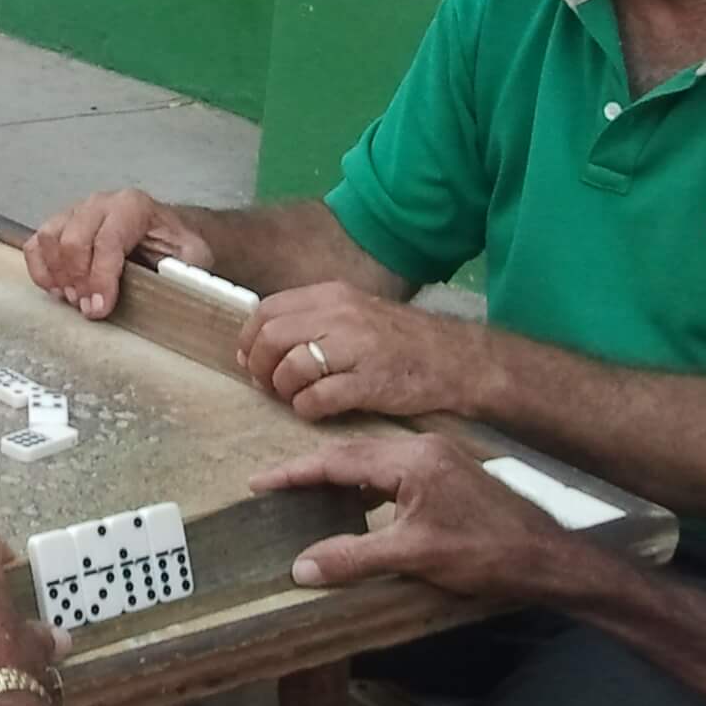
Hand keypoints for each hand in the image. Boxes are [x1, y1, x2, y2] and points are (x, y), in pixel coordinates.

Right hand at [23, 189, 206, 320]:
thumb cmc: (177, 245)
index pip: (107, 241)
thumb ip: (184, 269)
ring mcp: (77, 212)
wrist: (171, 232)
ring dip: (58, 276)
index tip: (99, 308)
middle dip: (78, 282)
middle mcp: (101, 204)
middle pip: (73, 241)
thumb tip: (174, 287)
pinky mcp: (62, 225)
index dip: (100, 279)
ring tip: (75, 299)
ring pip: (50, 239)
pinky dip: (41, 269)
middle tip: (88, 308)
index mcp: (133, 206)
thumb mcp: (192, 255)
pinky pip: (37, 243)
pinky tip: (57, 288)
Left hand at [237, 282, 501, 423]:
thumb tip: (262, 340)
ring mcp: (356, 348)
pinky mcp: (370, 383)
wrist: (456, 359)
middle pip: (272, 338)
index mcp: (331, 294)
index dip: (249, 339)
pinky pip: (318, 398)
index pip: (267, 310)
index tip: (249, 359)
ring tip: (293, 398)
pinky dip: (307, 408)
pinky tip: (314, 411)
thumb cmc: (399, 339)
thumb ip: (312, 318)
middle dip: (261, 367)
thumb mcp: (354, 311)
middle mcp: (340, 315)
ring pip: (292, 367)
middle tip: (267, 385)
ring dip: (283, 390)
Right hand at [252, 434, 584, 600]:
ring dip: (340, 478)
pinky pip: (393, 470)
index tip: (260, 482)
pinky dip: (367, 484)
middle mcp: (422, 447)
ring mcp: (438, 456)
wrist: (548, 558)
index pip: (338, 461)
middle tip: (274, 488)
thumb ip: (353, 557)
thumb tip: (301, 567)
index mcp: (410, 459)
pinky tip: (358, 505)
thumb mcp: (413, 557)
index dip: (294, 473)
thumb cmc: (485, 554)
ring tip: (307, 497)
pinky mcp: (449, 471)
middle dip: (311, 472)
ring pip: (373, 461)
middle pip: (352, 454)